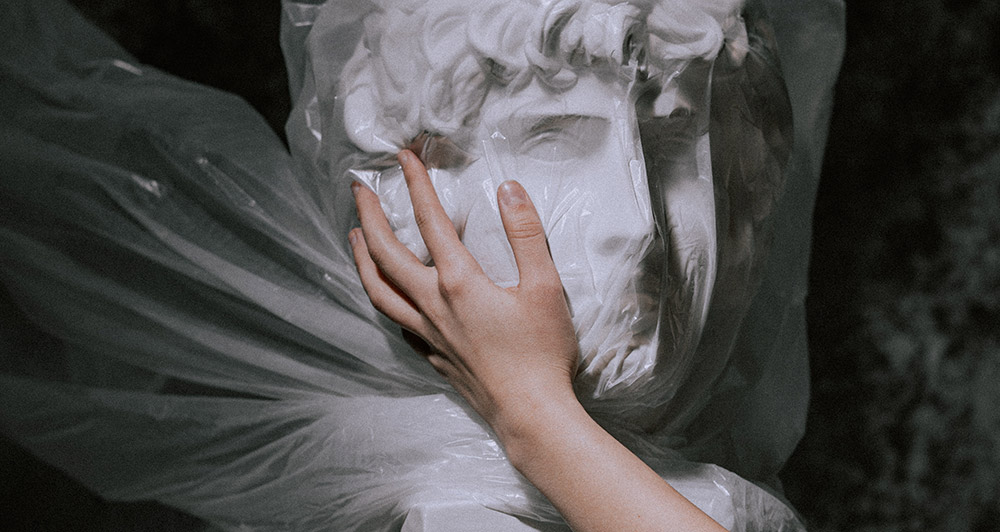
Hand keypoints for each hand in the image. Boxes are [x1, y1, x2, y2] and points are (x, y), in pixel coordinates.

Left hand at [349, 150, 579, 433]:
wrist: (531, 414)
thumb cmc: (542, 353)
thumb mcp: (545, 287)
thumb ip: (526, 234)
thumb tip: (508, 190)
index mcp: (459, 282)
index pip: (431, 221)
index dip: (416, 184)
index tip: (404, 157)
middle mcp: (433, 305)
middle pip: (386, 254)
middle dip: (368, 216)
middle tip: (358, 189)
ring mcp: (428, 333)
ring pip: (378, 290)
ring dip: (361, 258)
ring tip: (352, 237)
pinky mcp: (431, 355)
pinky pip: (394, 320)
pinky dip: (381, 298)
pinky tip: (385, 294)